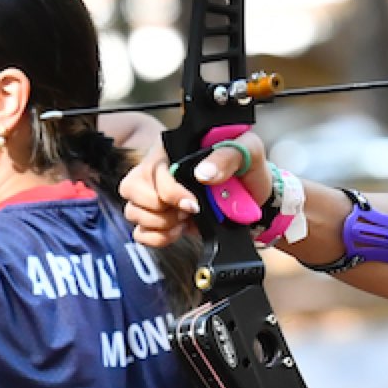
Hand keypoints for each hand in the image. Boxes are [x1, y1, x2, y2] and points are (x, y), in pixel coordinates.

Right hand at [118, 131, 273, 247]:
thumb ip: (226, 157)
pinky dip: (158, 238)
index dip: (170, 192)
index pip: (153, 170)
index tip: (193, 206)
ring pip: (133, 213)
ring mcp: (153, 196)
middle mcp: (156, 171)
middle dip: (162, 208)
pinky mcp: (158, 219)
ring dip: (161, 224)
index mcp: (171, 149)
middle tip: (190, 210)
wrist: (255, 194)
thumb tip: (203, 174)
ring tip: (185, 220)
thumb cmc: (246, 165)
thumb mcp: (246, 150)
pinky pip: (140, 234)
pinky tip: (178, 231)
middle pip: (132, 191)